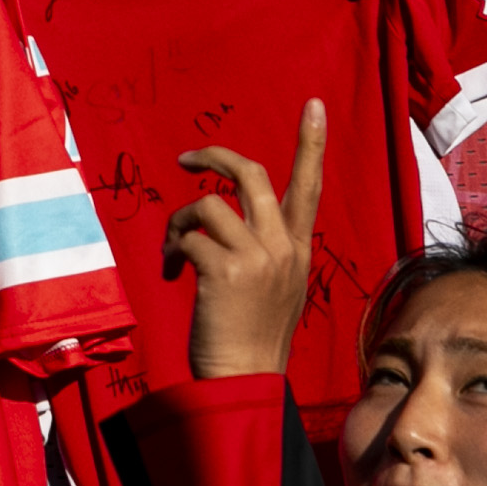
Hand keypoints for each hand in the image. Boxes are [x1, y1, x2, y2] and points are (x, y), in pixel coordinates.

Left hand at [167, 101, 323, 381]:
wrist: (246, 380)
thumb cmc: (253, 339)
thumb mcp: (279, 289)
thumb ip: (266, 252)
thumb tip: (227, 222)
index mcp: (297, 250)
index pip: (309, 186)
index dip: (311, 142)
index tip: (313, 105)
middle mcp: (282, 247)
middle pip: (251, 174)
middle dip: (214, 156)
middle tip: (186, 158)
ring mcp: (256, 258)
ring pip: (208, 203)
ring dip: (181, 219)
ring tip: (175, 247)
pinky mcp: (225, 272)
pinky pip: (189, 236)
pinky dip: (174, 248)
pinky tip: (174, 271)